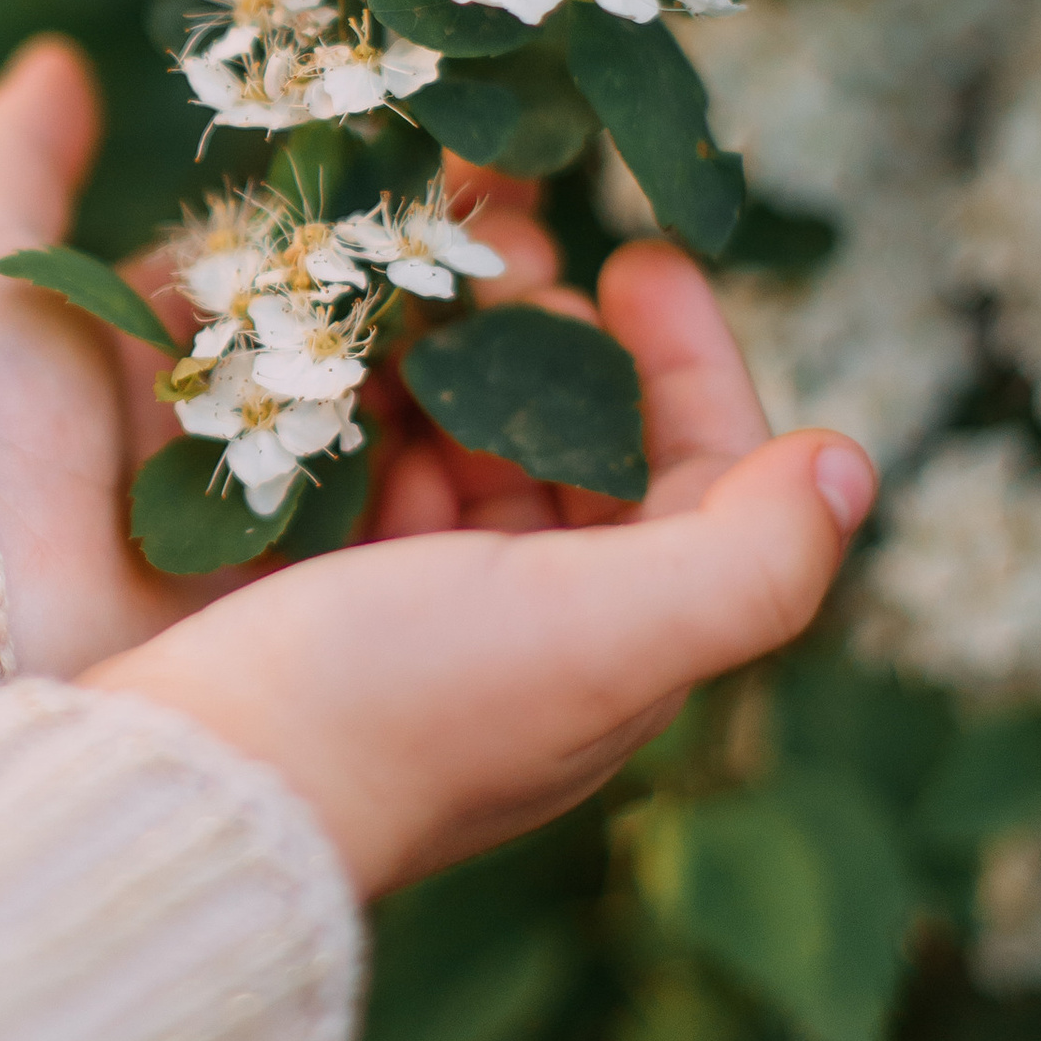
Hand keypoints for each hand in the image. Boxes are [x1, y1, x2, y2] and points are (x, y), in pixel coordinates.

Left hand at [0, 37, 558, 679]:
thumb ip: (13, 162)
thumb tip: (54, 60)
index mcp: (154, 356)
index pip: (305, 266)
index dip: (396, 218)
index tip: (484, 173)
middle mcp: (215, 443)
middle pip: (372, 354)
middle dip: (462, 297)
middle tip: (534, 257)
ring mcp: (256, 532)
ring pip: (401, 444)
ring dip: (480, 389)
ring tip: (546, 325)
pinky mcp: (282, 615)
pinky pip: (395, 547)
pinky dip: (454, 497)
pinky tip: (511, 445)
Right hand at [80, 243, 874, 897]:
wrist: (189, 786)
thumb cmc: (404, 704)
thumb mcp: (605, 631)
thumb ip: (750, 558)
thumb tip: (851, 464)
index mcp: (623, 651)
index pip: (704, 479)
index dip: (692, 359)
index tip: (637, 253)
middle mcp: (540, 644)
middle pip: (585, 457)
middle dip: (555, 348)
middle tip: (504, 259)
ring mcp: (425, 630)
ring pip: (475, 460)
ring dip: (458, 368)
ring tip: (415, 303)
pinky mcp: (322, 611)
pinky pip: (371, 485)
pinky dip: (369, 417)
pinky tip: (337, 383)